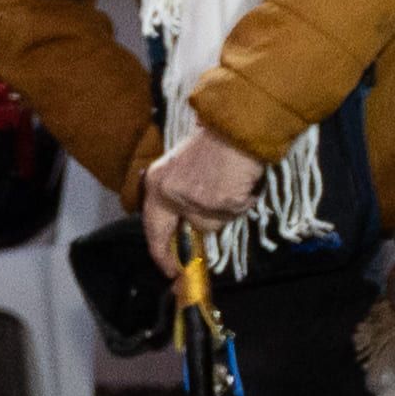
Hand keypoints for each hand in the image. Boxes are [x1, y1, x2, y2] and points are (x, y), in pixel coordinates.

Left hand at [139, 126, 268, 268]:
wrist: (238, 126)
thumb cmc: (214, 142)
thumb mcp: (182, 167)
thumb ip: (178, 195)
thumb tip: (187, 227)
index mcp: (157, 183)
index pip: (153, 228)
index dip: (160, 253)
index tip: (168, 269)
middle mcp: (171, 194)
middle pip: (188, 230)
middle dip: (197, 240)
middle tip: (200, 250)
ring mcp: (196, 200)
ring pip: (213, 224)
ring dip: (225, 211)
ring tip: (231, 186)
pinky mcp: (220, 203)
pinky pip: (233, 214)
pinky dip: (241, 203)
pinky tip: (241, 184)